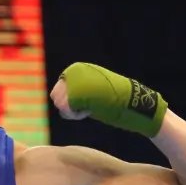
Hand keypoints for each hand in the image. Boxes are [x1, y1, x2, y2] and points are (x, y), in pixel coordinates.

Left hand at [51, 62, 166, 137]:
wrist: (129, 101)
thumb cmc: (112, 98)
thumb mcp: (92, 88)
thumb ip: (76, 89)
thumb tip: (57, 98)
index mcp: (77, 68)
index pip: (60, 87)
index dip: (69, 99)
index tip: (85, 102)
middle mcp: (74, 73)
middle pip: (56, 94)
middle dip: (68, 104)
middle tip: (85, 108)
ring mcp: (74, 83)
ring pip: (59, 102)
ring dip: (71, 110)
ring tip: (87, 109)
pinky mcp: (76, 94)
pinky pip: (64, 109)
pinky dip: (74, 115)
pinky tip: (87, 112)